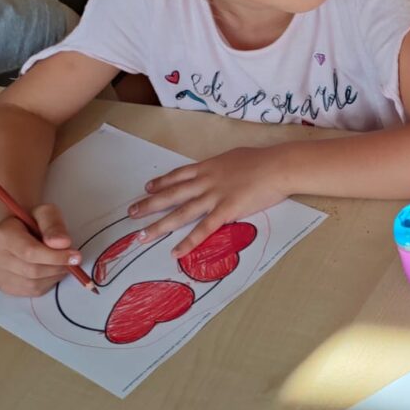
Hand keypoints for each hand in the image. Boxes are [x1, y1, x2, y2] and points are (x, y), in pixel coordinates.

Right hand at [0, 206, 78, 296]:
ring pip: (33, 284)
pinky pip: (31, 291)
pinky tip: (50, 271)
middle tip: (73, 261)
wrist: (18, 229)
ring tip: (61, 264)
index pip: (30, 252)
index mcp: (1, 235)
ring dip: (54, 276)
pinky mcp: (3, 286)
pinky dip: (47, 283)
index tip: (76, 256)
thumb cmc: (33, 220)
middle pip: (32, 271)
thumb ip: (54, 225)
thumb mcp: (46, 212)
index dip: (56, 257)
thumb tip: (62, 244)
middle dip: (58, 267)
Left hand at [130, 147, 288, 256]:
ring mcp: (214, 197)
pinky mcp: (226, 212)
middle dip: (150, 204)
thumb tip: (220, 169)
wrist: (277, 167)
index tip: (148, 187)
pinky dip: (188, 242)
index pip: (179, 175)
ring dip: (160, 225)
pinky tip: (175, 252)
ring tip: (143, 235)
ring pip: (181, 213)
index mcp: (208, 167)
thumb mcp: (236, 157)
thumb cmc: (263, 160)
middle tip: (132, 213)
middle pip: (172, 194)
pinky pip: (203, 229)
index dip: (162, 182)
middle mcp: (205, 182)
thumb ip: (223, 166)